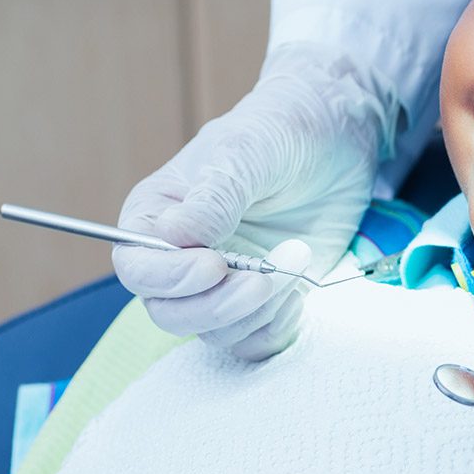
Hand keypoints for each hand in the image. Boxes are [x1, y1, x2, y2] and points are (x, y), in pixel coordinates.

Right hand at [112, 43, 393, 359]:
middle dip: (217, 306)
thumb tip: (176, 238)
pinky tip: (298, 290)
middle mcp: (182, 259)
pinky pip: (255, 341)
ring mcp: (225, 283)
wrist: (336, 137)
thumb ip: (214, 197)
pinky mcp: (264, 301)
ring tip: (295, 259)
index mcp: (158, 218)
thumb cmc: (279, 132)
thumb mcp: (246, 152)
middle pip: (171, 314)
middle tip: (263, 279)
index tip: (214, 265)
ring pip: (216, 333)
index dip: (169, 278)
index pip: (137, 269)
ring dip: (257, 310)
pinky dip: (276, 327)